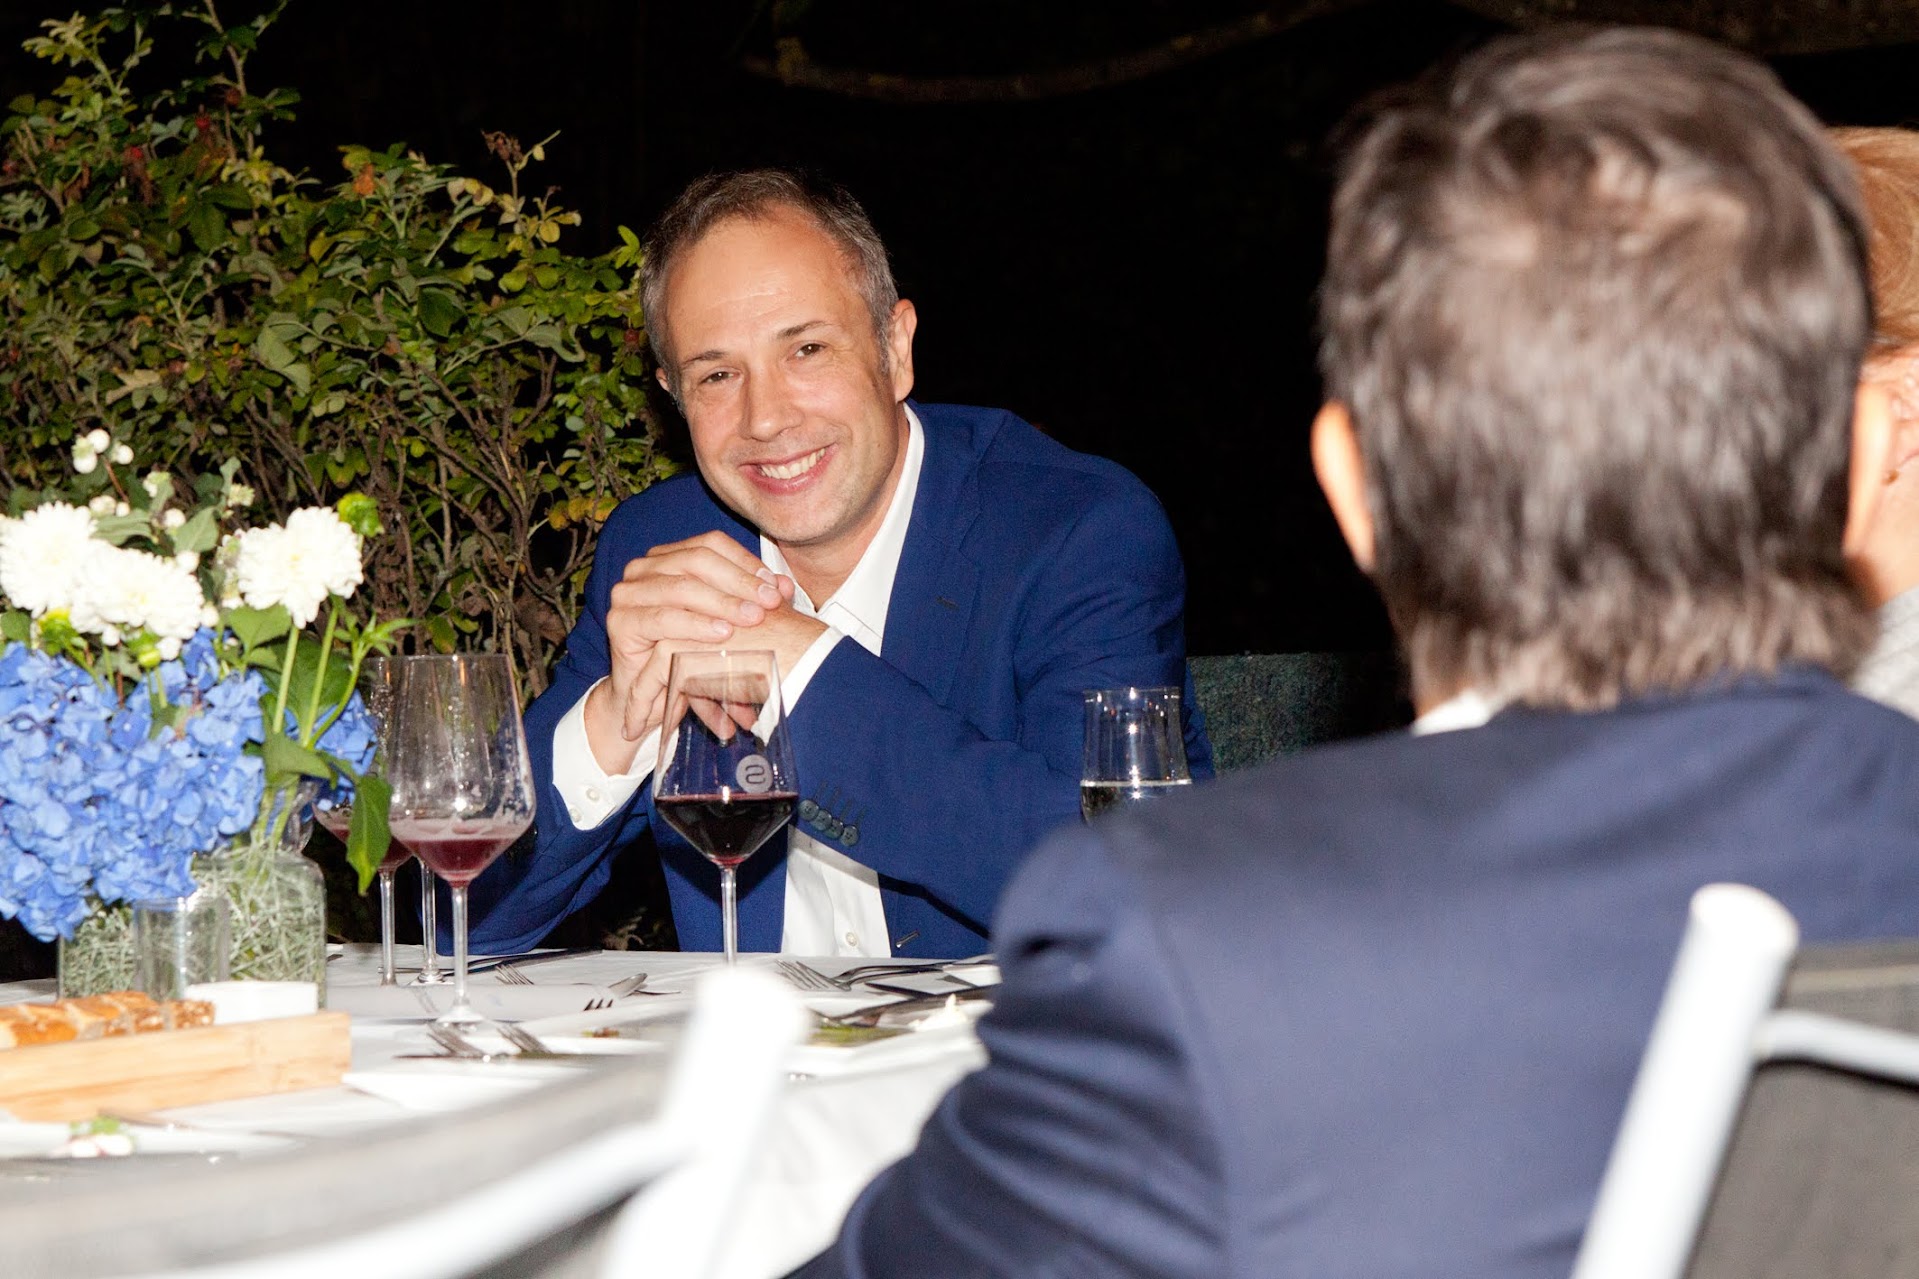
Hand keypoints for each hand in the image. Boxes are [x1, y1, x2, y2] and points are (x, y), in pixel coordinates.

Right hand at [583, 532, 792, 771]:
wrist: (653, 698)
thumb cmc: (693, 655)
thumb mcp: (728, 625)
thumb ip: (753, 601)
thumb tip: (786, 586)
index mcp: (668, 557)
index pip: (711, 544)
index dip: (746, 563)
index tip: (776, 588)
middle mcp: (644, 568)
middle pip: (697, 560)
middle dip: (739, 582)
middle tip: (770, 604)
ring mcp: (628, 592)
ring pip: (682, 587)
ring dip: (722, 603)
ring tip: (753, 619)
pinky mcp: (620, 622)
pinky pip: (662, 618)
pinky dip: (696, 625)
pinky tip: (722, 634)